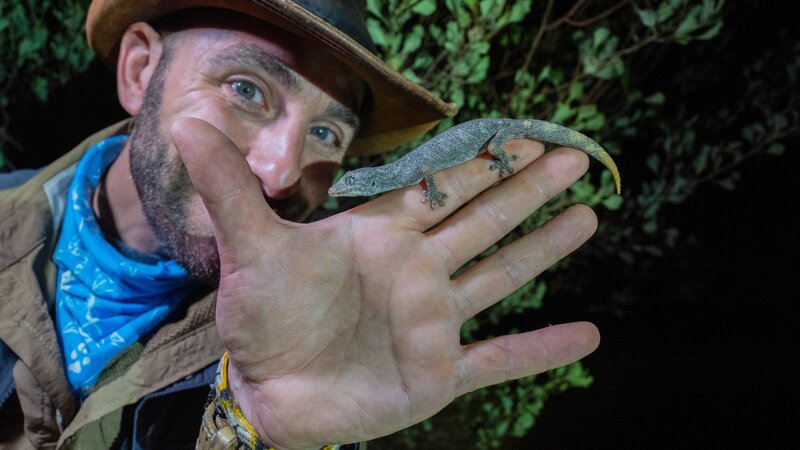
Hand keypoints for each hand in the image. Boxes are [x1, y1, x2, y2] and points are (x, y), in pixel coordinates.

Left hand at [173, 117, 599, 448]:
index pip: (445, 189)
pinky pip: (500, 359)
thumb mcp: (250, 246)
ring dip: (544, 249)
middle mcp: (417, 272)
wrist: (263, 395)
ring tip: (587, 219)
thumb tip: (189, 120)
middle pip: (484, 221)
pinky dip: (541, 350)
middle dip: (527, 190)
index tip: (524, 135)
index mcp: (382, 236)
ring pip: (500, 276)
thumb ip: (230, 185)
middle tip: (574, 158)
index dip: (485, 162)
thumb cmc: (260, 318)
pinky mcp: (438, 372)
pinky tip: (587, 337)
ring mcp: (433, 322)